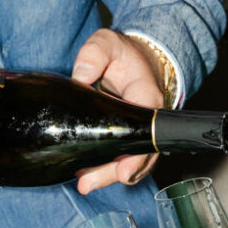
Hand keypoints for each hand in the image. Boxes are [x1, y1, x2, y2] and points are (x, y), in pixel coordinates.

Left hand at [72, 30, 166, 193]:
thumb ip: (94, 53)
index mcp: (147, 97)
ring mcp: (139, 132)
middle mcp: (148, 120)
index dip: (137, 155)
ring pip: (130, 161)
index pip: (147, 129)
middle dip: (115, 173)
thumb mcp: (108, 43)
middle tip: (89, 183)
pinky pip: (122, 159)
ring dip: (108, 176)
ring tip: (85, 184)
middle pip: (139, 155)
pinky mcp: (129, 138)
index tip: (124, 171)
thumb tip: (80, 76)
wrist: (136, 61)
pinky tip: (86, 175)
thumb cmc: (124, 55)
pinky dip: (106, 169)